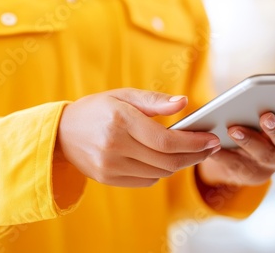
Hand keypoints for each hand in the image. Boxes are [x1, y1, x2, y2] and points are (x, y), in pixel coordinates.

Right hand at [56, 88, 219, 187]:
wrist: (62, 133)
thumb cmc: (97, 109)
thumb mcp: (123, 95)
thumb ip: (154, 100)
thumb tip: (183, 103)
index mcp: (120, 121)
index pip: (166, 140)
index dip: (194, 142)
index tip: (212, 139)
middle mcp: (114, 147)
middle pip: (167, 160)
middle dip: (195, 155)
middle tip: (212, 147)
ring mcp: (110, 166)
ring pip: (159, 172)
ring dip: (182, 164)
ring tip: (194, 152)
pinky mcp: (108, 179)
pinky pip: (146, 180)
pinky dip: (162, 171)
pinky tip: (169, 160)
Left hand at [196, 104, 274, 186]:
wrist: (241, 150)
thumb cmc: (255, 118)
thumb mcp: (261, 106)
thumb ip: (261, 99)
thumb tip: (249, 94)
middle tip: (265, 117)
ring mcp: (274, 162)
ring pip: (266, 155)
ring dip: (250, 142)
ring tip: (234, 130)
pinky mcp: (254, 174)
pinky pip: (239, 166)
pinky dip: (226, 155)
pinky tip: (214, 146)